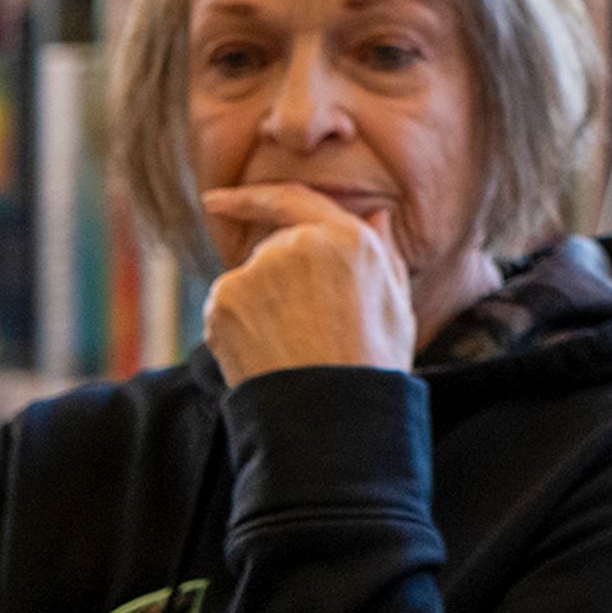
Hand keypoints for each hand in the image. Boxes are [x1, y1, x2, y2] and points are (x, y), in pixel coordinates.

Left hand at [199, 184, 416, 379]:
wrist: (330, 415)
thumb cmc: (372, 364)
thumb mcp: (395, 303)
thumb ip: (382, 251)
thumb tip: (375, 216)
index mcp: (347, 238)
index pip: (290, 200)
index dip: (249, 197)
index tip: (216, 200)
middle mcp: (298, 243)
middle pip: (270, 249)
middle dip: (278, 279)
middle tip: (303, 327)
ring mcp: (257, 270)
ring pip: (247, 281)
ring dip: (260, 304)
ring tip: (292, 347)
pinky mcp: (225, 300)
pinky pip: (225, 308)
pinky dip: (237, 327)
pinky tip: (266, 354)